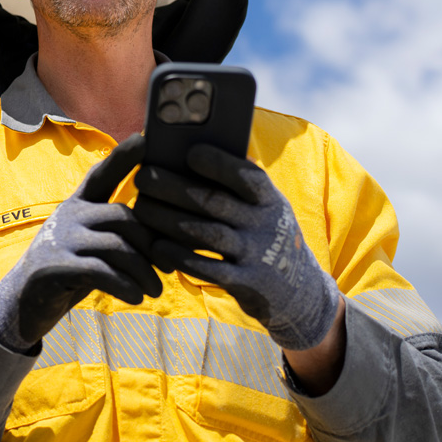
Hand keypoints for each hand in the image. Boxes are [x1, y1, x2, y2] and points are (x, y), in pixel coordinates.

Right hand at [0, 135, 162, 352]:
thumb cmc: (70, 271)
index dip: (123, 156)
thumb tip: (167, 233)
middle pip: (123, 217)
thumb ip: (115, 231)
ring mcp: (59, 239)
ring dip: (143, 273)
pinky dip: (126, 287)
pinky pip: (102, 271)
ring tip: (154, 290)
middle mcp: (68, 215)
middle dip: (151, 245)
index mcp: (77, 205)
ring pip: (118, 247)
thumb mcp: (90, 244)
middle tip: (166, 268)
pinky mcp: (54, 266)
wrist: (23, 302)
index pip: (102, 174)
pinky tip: (135, 297)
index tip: (144, 137)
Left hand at [134, 143, 338, 350]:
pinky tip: (156, 246)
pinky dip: (180, 256)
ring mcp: (256, 255)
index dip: (219, 163)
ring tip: (142, 208)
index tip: (188, 152)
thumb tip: (193, 150)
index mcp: (270, 200)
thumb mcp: (264, 208)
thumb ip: (237, 186)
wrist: (299, 291)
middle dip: (174, 188)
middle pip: (215, 202)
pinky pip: (208, 269)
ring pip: (206, 234)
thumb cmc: (264, 234)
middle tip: (143, 178)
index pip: (248, 177)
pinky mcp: (244, 283)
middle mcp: (265, 225)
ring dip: (168, 219)